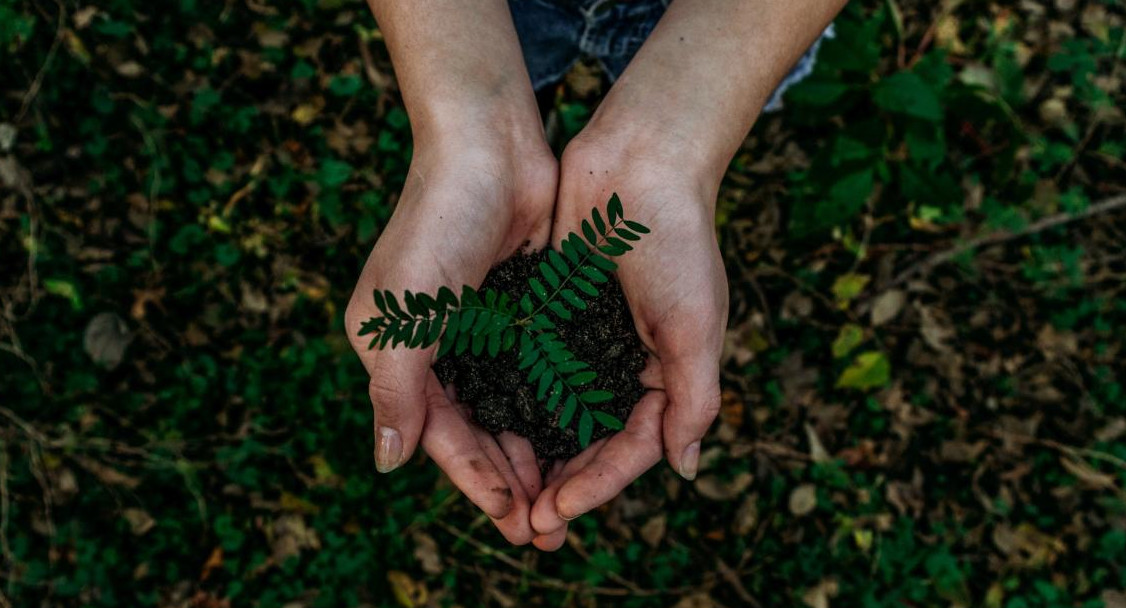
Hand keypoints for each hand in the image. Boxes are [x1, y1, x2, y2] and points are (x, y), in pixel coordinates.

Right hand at [345, 129, 556, 544]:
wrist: (489, 146)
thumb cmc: (437, 224)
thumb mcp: (403, 315)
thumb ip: (395, 391)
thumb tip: (387, 464)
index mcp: (398, 353)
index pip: (439, 434)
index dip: (474, 479)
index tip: (513, 519)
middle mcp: (438, 348)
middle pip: (477, 431)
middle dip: (509, 480)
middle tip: (547, 529)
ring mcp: (482, 329)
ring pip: (511, 409)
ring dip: (536, 452)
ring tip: (568, 497)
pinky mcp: (522, 310)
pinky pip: (538, 373)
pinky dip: (555, 407)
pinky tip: (581, 437)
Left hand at [528, 133, 727, 549]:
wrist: (639, 161)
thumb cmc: (677, 240)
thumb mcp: (695, 325)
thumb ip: (693, 399)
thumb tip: (684, 469)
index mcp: (666, 374)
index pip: (632, 447)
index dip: (598, 484)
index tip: (559, 509)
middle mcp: (625, 364)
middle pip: (590, 441)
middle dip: (562, 482)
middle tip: (526, 522)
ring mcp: (586, 340)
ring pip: (556, 412)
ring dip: (533, 452)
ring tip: (503, 490)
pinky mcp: (552, 312)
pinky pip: (531, 368)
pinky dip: (513, 400)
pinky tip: (485, 427)